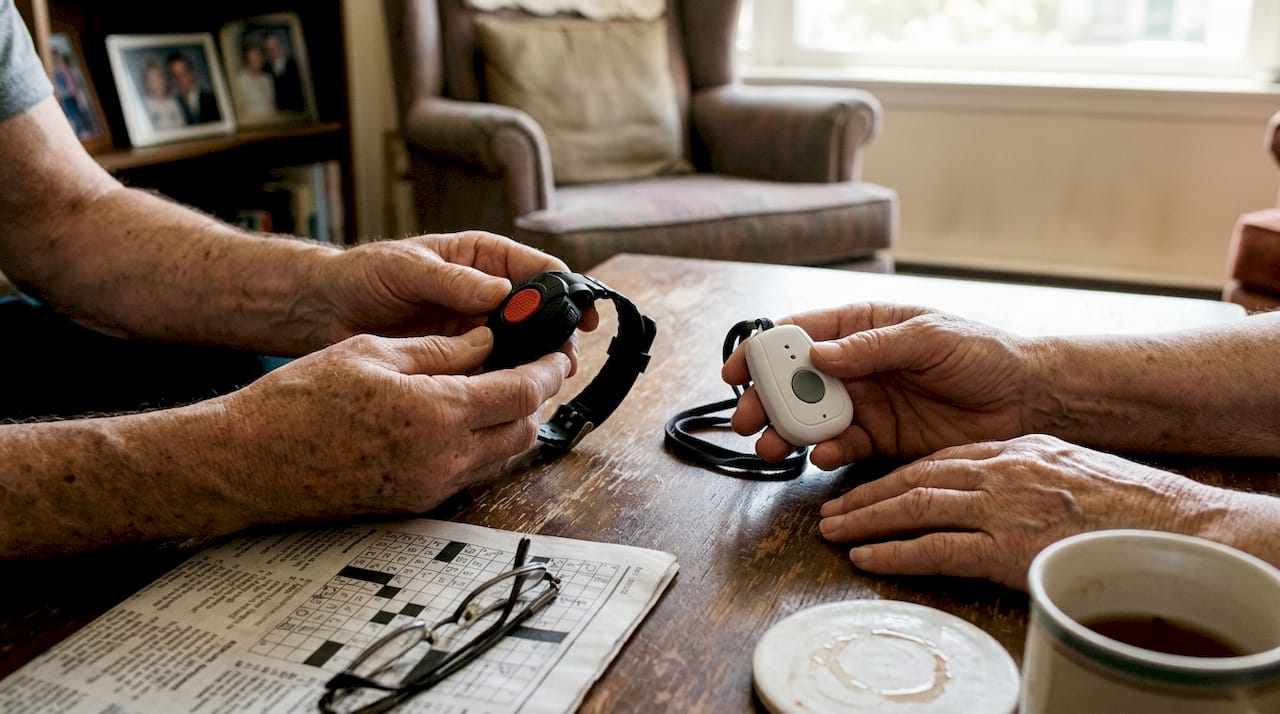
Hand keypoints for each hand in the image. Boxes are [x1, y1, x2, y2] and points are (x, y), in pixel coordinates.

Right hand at [220, 326, 569, 520]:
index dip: (548, 370)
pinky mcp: (414, 504)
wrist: (247, 463)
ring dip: (510, 423)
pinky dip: (480, 445)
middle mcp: (443, 460)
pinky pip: (469, 473)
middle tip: (531, 366)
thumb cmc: (297, 402)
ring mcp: (430, 488)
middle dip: (535, 397)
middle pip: (523, 430)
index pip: (523, 393)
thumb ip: (439, 350)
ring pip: (500, 456)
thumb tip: (487, 342)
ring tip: (496, 388)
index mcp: (436, 414)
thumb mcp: (370, 354)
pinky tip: (459, 418)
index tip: (558, 353)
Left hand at [320, 231, 597, 370]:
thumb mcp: (407, 269)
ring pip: (522, 347)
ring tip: (543, 381)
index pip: (540, 271)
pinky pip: (493, 371)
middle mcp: (487, 293)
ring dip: (534, 363)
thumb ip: (453, 281)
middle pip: (540, 314)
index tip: (581, 315)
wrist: (324, 310)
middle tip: (562, 360)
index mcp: (483, 259)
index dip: (567, 291)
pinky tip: (510, 395)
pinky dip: (504, 382)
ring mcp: (475, 328)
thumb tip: (500, 292)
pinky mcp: (460, 359)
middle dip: (556, 335)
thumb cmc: (363, 275)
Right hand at [722, 304, 1032, 467]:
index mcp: (862, 328)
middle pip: (794, 381)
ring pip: (810, 418)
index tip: (737, 370)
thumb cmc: (983, 353)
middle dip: (765, 400)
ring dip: (786, 432)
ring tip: (771, 449)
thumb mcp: (928, 337)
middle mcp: (855, 365)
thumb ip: (870, 347)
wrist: (1026, 399)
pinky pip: (842, 447)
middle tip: (747, 421)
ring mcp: (866, 403)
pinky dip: (826, 453)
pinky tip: (822, 456)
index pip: (799, 334)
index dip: (763, 350)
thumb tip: (816, 353)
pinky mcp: (881, 438)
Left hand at [818, 434, 1219, 589]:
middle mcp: (999, 472)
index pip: (939, 460)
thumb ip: (1025, 471)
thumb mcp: (1067, 467)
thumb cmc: (1126, 504)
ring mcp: (1000, 508)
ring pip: (914, 507)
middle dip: (867, 496)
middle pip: (915, 479)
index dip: (896, 475)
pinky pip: (934, 549)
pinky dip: (894, 552)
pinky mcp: (1005, 547)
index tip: (868, 487)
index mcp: (1014, 451)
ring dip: (867, 520)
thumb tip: (996, 487)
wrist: (1170, 528)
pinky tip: (867, 557)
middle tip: (831, 509)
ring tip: (834, 531)